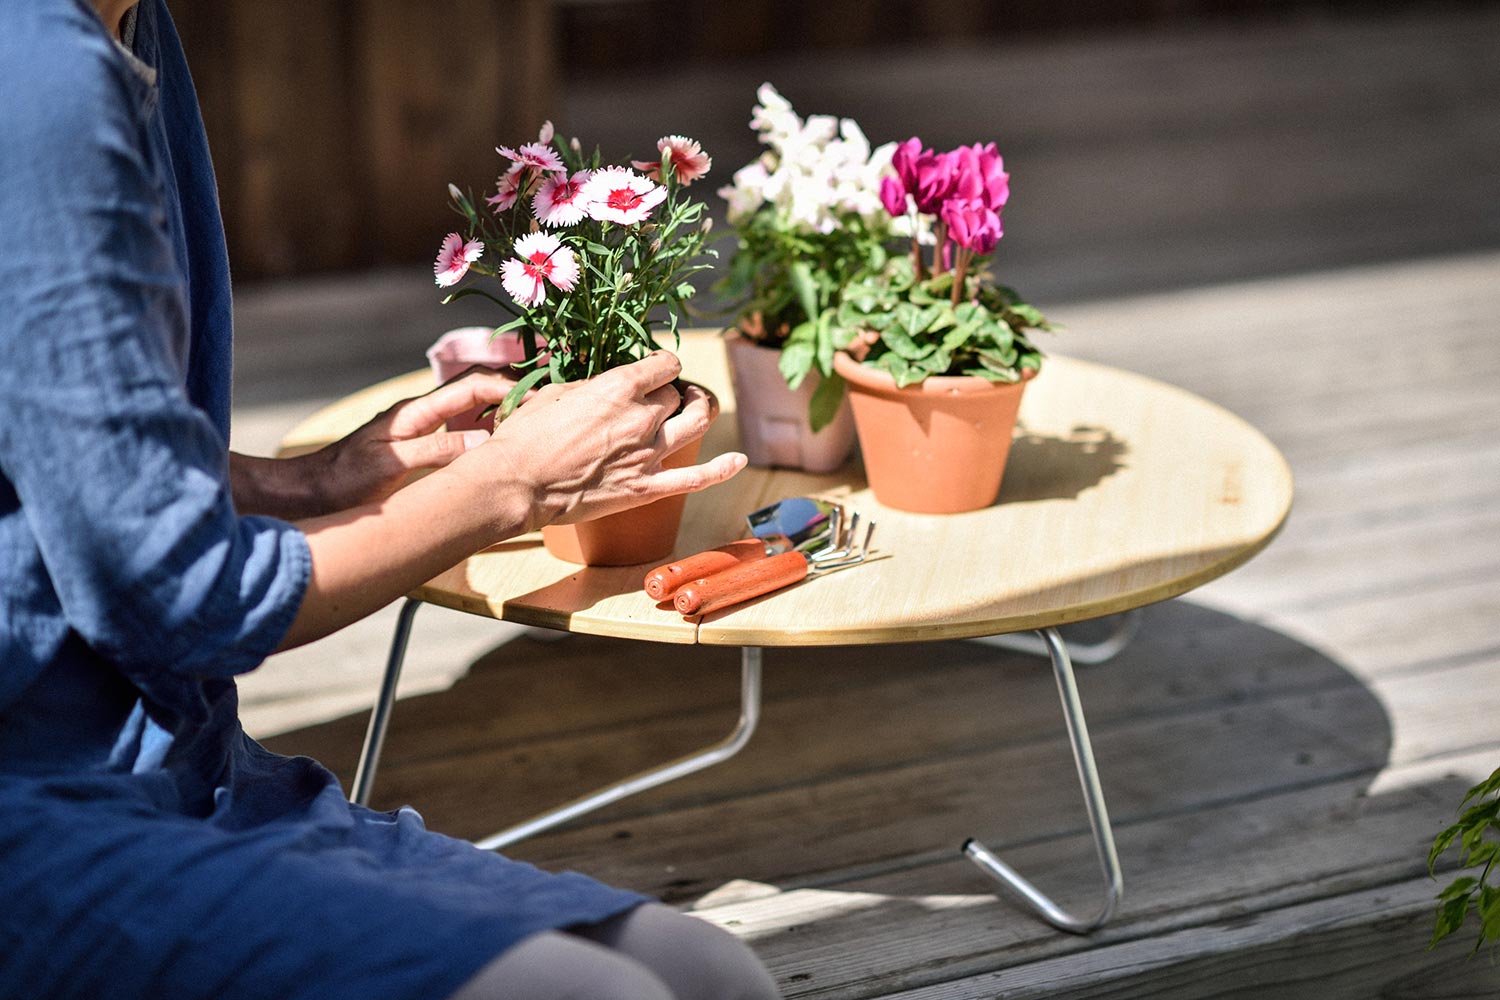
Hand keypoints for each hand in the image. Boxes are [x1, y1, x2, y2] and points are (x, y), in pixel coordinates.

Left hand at [308, 367, 522, 511]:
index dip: (505, 389)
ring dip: (498, 419)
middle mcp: (418, 415)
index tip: (535, 401)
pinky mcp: (416, 450)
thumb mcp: (391, 466)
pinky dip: (482, 440)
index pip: (469, 388)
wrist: (308, 494)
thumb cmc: (342, 480)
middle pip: (473, 396)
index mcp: (413, 411)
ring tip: (529, 431)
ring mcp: (418, 432)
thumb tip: (486, 444)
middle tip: (543, 411)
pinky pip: (458, 437)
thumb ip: (437, 451)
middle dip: (508, 397)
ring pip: (468, 416)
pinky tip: (497, 455)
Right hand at [470, 351, 745, 530]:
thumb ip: (590, 388)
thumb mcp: (554, 395)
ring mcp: (648, 454)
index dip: (662, 364)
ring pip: (696, 422)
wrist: (516, 485)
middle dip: (666, 391)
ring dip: (700, 408)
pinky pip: (697, 479)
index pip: (663, 365)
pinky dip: (723, 469)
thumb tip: (605, 385)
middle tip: (652, 397)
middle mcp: (640, 418)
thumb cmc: (524, 438)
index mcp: (617, 389)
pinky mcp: (647, 488)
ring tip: (696, 403)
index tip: (655, 368)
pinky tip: (740, 460)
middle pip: (674, 395)